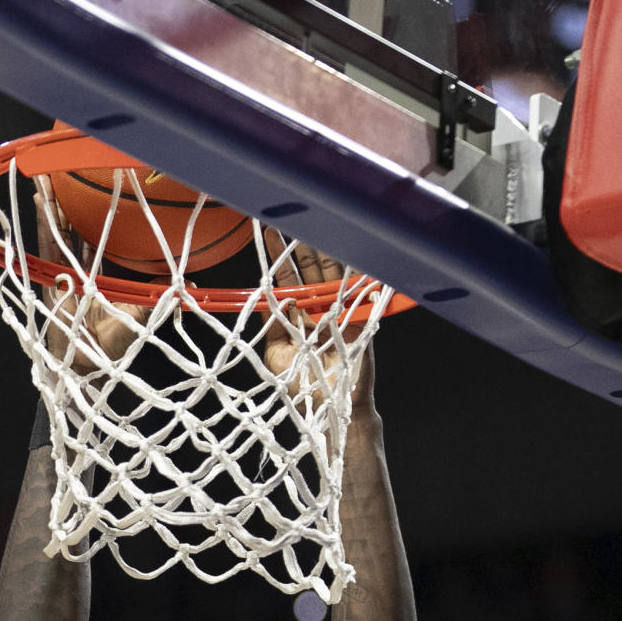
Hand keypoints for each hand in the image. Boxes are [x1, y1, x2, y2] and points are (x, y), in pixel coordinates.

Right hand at [33, 178, 145, 375]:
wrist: (85, 365)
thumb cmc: (111, 346)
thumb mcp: (141, 316)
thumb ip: (161, 299)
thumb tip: (194, 286)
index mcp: (103, 274)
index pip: (104, 237)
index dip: (104, 214)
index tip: (110, 186)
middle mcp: (83, 268)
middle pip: (78, 227)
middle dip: (75, 200)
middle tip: (75, 169)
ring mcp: (64, 271)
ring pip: (61, 229)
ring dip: (56, 202)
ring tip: (52, 173)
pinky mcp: (49, 276)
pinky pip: (46, 244)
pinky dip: (44, 221)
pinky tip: (41, 198)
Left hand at [262, 230, 376, 411]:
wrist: (332, 406)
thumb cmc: (302, 387)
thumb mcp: (276, 355)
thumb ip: (270, 327)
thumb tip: (261, 299)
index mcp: (298, 314)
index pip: (288, 278)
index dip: (279, 256)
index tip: (268, 230)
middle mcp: (319, 306)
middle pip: (310, 267)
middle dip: (300, 242)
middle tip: (291, 214)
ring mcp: (340, 308)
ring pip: (332, 270)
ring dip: (324, 246)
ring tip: (315, 220)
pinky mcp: (360, 315)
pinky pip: (359, 286)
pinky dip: (355, 267)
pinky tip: (349, 243)